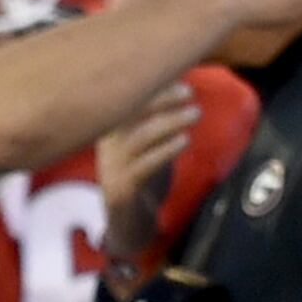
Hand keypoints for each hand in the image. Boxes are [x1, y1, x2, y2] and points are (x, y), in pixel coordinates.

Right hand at [96, 82, 201, 259]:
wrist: (128, 223)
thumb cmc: (141, 177)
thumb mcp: (148, 144)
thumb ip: (157, 120)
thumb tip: (180, 87)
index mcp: (109, 131)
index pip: (125, 99)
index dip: (151, 85)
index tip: (179, 78)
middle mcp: (107, 146)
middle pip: (129, 112)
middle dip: (161, 98)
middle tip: (189, 92)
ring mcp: (113, 167)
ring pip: (141, 136)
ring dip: (170, 121)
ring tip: (195, 113)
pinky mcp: (123, 188)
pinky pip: (145, 164)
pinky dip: (166, 149)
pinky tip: (184, 140)